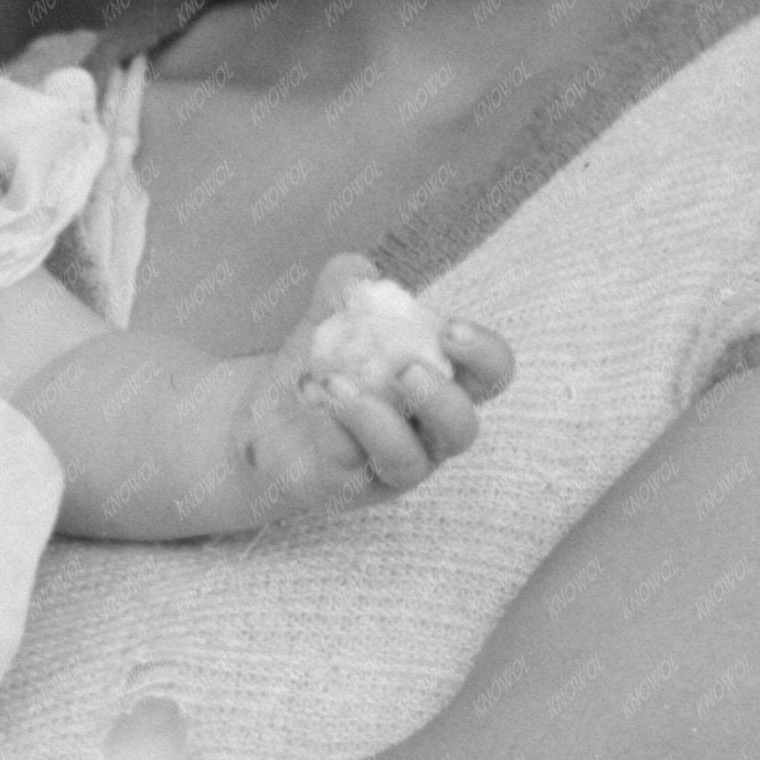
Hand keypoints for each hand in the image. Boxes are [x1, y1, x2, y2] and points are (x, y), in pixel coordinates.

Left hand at [236, 255, 511, 516]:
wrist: (268, 418)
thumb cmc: (326, 366)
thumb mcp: (332, 318)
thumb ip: (345, 288)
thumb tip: (358, 272)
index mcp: (445, 383)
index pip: (490, 375)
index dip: (483, 354)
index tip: (449, 329)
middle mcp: (428, 432)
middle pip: (463, 428)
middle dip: (440, 399)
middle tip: (407, 371)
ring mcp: (391, 467)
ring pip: (408, 461)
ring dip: (377, 420)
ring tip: (339, 385)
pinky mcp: (349, 487)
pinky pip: (351, 465)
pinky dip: (332, 428)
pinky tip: (312, 394)